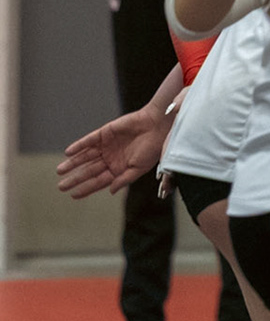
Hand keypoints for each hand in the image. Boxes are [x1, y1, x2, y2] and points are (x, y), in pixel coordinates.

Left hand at [56, 104, 170, 197]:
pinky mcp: (104, 133)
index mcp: (119, 168)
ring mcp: (107, 146)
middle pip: (89, 170)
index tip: (73, 195)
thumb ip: (124, 179)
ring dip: (73, 163)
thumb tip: (111, 191)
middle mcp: (111, 158)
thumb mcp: (140, 168)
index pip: (99, 181)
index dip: (86, 188)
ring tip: (60, 171)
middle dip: (75, 178)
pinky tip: (68, 153)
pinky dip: (78, 146)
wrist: (158, 125)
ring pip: (86, 156)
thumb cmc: (153, 147)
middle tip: (61, 187)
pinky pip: (88, 141)